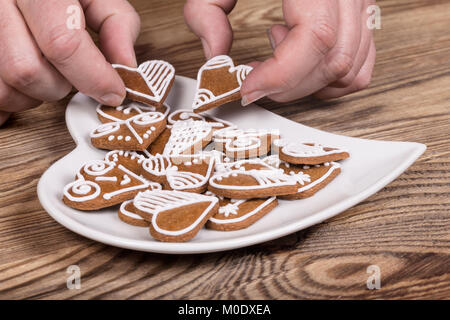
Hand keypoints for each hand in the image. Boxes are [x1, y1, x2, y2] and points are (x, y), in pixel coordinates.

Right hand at [0, 0, 140, 125]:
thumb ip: (116, 23)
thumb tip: (126, 66)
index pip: (61, 43)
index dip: (94, 77)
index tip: (113, 92)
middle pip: (28, 71)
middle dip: (60, 86)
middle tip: (72, 74)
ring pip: (5, 88)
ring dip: (34, 95)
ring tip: (47, 72)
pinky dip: (12, 99)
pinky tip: (26, 86)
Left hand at [184, 0, 375, 104]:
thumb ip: (206, 11)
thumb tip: (216, 60)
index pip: (317, 36)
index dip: (282, 74)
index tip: (248, 87)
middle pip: (333, 61)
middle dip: (287, 85)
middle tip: (254, 79)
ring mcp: (361, 3)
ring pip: (348, 69)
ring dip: (306, 81)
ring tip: (276, 52)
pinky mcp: (362, 15)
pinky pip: (360, 64)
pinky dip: (328, 79)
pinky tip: (300, 59)